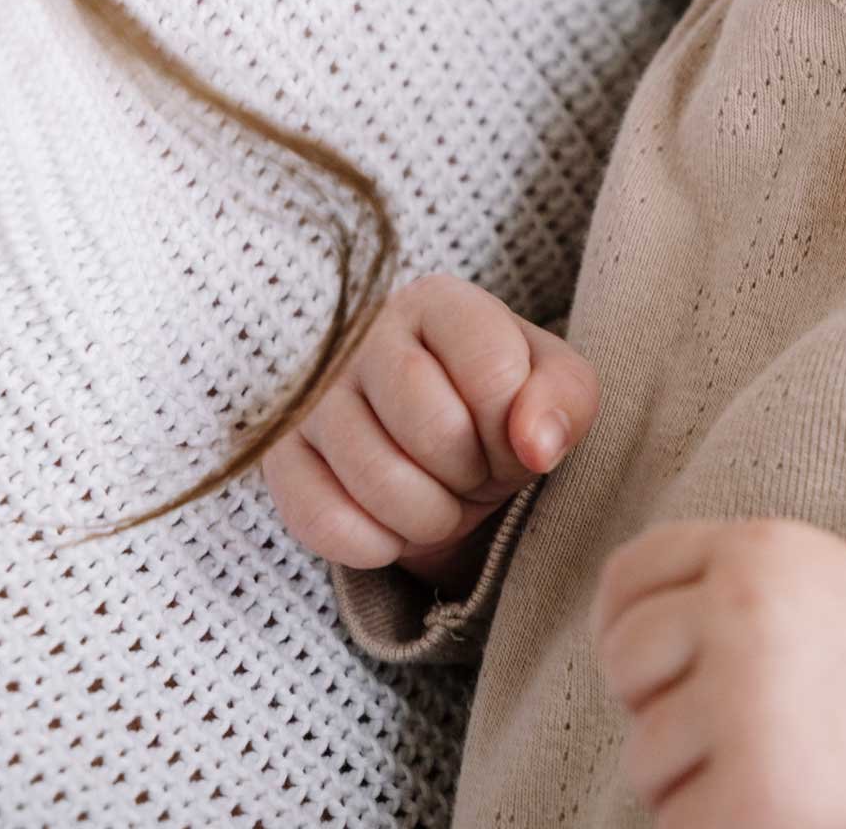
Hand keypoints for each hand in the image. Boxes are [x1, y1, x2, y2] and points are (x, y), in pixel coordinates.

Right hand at [260, 271, 597, 586]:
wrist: (435, 448)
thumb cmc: (498, 405)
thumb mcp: (554, 388)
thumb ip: (565, 400)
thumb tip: (536, 444)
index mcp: (438, 300)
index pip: (490, 368)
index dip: (514, 427)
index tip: (513, 438)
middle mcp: (364, 333)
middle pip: (428, 423)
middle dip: (470, 472)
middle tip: (475, 473)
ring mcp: (313, 395)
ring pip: (374, 477)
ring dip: (428, 516)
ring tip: (440, 499)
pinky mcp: (280, 456)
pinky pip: (320, 519)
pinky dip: (373, 545)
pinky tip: (395, 528)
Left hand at [593, 516, 845, 828]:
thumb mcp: (808, 591)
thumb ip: (723, 583)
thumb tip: (611, 624)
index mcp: (763, 549)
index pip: (628, 576)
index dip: (630, 627)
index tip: (672, 663)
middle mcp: (748, 611)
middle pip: (626, 659)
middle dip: (663, 702)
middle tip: (742, 720)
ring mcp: (746, 704)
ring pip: (644, 753)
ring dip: (693, 776)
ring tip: (776, 761)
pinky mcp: (750, 798)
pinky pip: (673, 822)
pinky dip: (713, 826)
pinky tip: (776, 806)